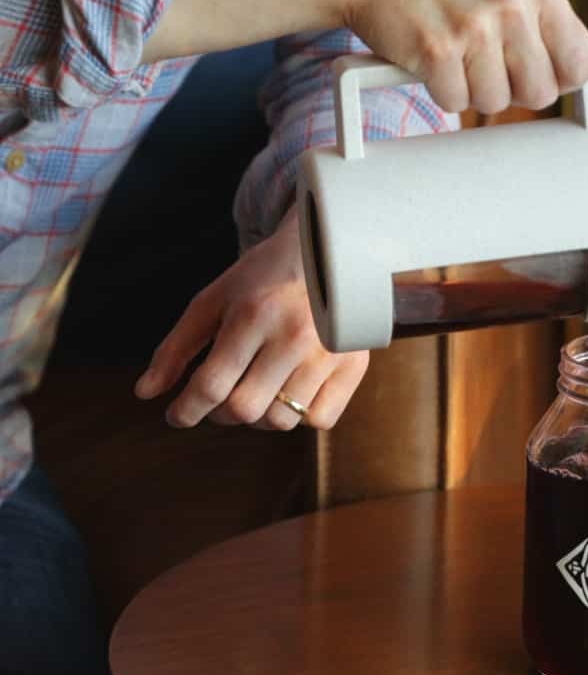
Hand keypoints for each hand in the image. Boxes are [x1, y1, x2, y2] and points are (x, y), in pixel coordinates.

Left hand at [133, 206, 367, 430]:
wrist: (327, 254)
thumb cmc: (263, 277)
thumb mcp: (214, 300)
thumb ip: (177, 346)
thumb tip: (145, 393)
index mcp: (253, 315)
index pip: (212, 385)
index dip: (186, 410)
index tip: (177, 416)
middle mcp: (294, 337)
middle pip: (245, 409)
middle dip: (220, 414)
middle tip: (218, 399)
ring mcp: (328, 354)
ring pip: (281, 420)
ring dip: (258, 417)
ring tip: (254, 393)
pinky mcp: (354, 365)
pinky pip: (320, 419)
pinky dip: (299, 417)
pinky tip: (290, 393)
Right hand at [347, 0, 587, 115]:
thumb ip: (561, 37)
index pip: (580, 66)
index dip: (556, 80)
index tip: (531, 71)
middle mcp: (511, 5)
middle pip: (539, 95)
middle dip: (511, 90)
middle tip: (483, 62)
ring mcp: (474, 27)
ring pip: (495, 104)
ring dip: (471, 92)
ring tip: (455, 57)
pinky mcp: (436, 49)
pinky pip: (455, 103)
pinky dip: (441, 92)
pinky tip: (432, 62)